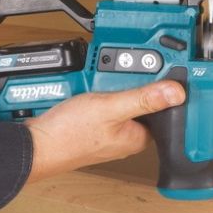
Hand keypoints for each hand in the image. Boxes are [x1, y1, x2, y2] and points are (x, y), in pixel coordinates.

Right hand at [25, 80, 184, 182]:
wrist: (35, 144)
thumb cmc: (69, 134)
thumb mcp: (110, 108)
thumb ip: (143, 99)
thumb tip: (176, 93)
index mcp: (137, 137)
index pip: (160, 108)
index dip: (158, 86)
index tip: (155, 68)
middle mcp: (124, 136)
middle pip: (136, 100)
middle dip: (126, 82)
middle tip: (116, 74)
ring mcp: (105, 130)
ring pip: (115, 99)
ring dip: (107, 85)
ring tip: (96, 80)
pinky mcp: (89, 125)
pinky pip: (98, 103)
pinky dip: (93, 91)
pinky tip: (84, 87)